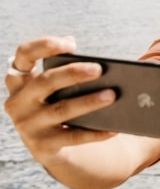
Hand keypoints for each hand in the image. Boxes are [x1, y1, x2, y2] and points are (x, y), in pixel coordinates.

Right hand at [4, 36, 116, 164]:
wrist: (47, 143)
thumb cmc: (56, 102)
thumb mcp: (56, 86)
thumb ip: (70, 69)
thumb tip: (112, 64)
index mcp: (20, 79)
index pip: (24, 54)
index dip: (45, 46)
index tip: (71, 44)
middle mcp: (18, 101)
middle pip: (45, 81)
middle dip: (72, 73)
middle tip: (99, 69)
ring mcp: (27, 125)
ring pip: (60, 110)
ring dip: (88, 102)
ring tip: (111, 95)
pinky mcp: (41, 145)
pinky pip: (72, 137)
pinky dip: (94, 133)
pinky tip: (113, 128)